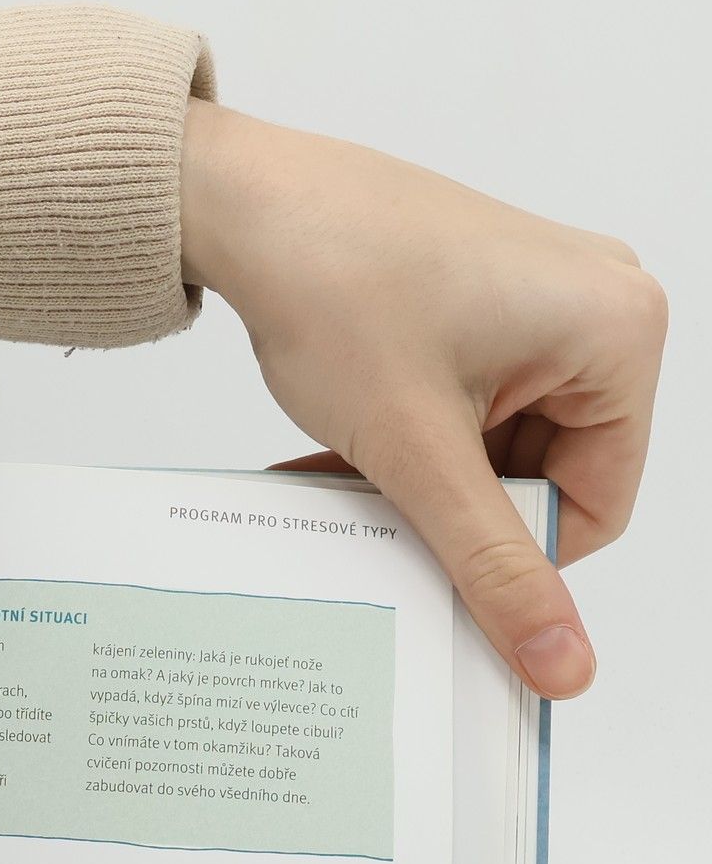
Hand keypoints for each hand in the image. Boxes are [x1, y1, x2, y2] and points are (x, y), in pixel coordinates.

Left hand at [180, 100, 665, 697]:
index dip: (512, 552)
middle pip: (543, 471)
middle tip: (375, 517)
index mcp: (620, 331)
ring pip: (491, 442)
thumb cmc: (335, 287)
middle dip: (452, 506)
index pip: (597, 504)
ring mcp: (534, 295)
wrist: (243, 199)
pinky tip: (336, 451)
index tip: (435, 569)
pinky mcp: (476, 296)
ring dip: (417, 474)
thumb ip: (491, 565)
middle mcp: (595, 303)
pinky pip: (462, 401)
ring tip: (343, 473)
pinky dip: (404, 436)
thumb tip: (562, 664)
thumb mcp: (418, 453)